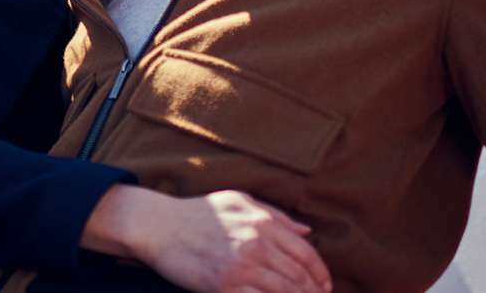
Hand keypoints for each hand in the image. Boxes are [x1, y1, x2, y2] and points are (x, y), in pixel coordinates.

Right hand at [82, 186, 331, 292]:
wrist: (161, 226)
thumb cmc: (199, 212)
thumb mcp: (238, 201)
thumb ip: (275, 215)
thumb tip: (306, 232)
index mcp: (263, 223)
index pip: (306, 254)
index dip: (321, 274)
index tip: (325, 285)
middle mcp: (256, 245)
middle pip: (300, 278)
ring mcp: (241, 268)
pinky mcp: (224, 287)